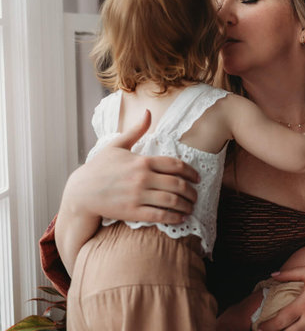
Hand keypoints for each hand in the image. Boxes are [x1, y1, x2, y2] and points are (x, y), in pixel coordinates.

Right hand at [64, 111, 199, 224]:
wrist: (81, 192)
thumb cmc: (99, 168)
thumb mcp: (116, 145)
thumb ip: (136, 131)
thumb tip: (148, 112)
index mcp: (142, 160)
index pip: (175, 165)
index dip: (191, 172)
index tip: (197, 178)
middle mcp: (142, 177)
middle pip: (177, 184)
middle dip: (192, 191)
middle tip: (196, 195)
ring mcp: (138, 195)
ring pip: (172, 201)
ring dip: (186, 205)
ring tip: (191, 207)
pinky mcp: (133, 212)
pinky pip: (160, 215)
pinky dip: (174, 217)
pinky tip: (181, 218)